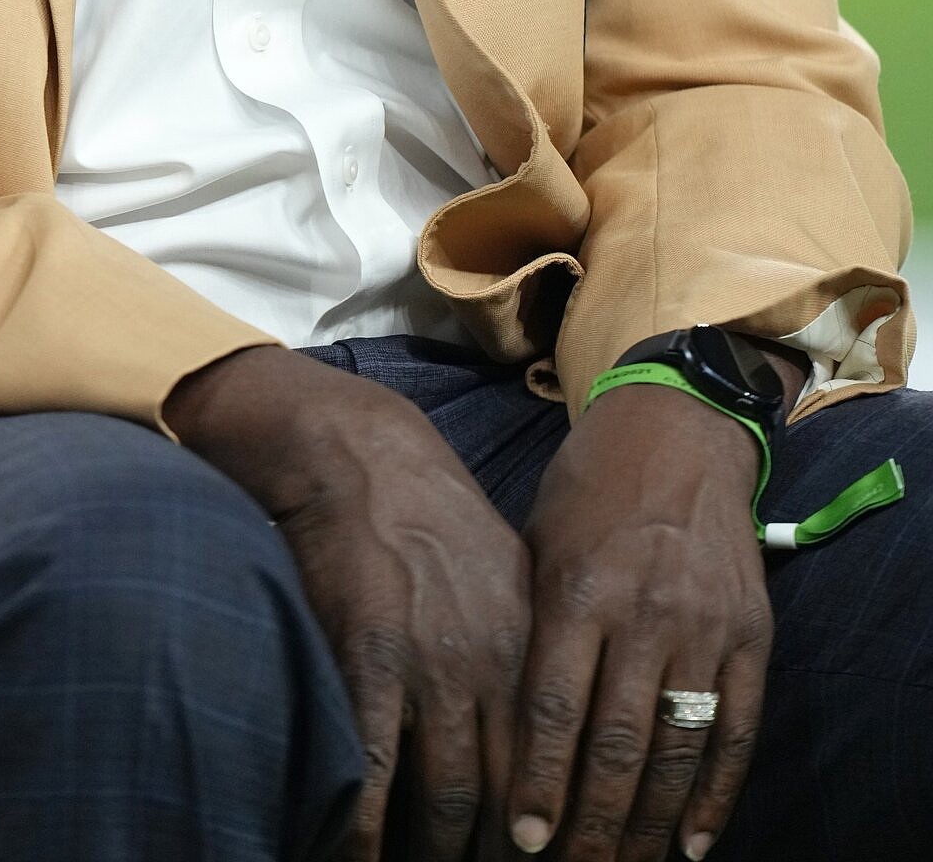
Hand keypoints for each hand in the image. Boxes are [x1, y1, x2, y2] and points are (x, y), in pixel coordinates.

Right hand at [166, 344, 530, 860]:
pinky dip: (369, 829)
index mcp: (529, 646)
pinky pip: (375, 773)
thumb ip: (527, 646)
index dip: (552, 831)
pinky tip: (359, 854)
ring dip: (437, 852)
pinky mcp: (365, 663)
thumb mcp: (506, 571)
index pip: (555, 768)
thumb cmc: (431, 512)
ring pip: (448, 800)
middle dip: (501, 856)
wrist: (359, 455)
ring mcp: (428, 668)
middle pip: (509, 798)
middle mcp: (488, 666)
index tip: (546, 861)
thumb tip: (549, 713)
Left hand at [508, 386, 774, 861]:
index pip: (556, 708)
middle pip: (617, 746)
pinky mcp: (753, 634)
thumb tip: (497, 725)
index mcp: (580, 588)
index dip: (540, 782)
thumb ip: (530, 628)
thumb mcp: (540, 543)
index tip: (524, 841)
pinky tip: (692, 844)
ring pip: (677, 751)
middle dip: (591, 823)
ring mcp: (705, 626)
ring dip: (648, 824)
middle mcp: (646, 612)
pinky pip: (738, 731)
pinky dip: (717, 795)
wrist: (679, 430)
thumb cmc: (588, 488)